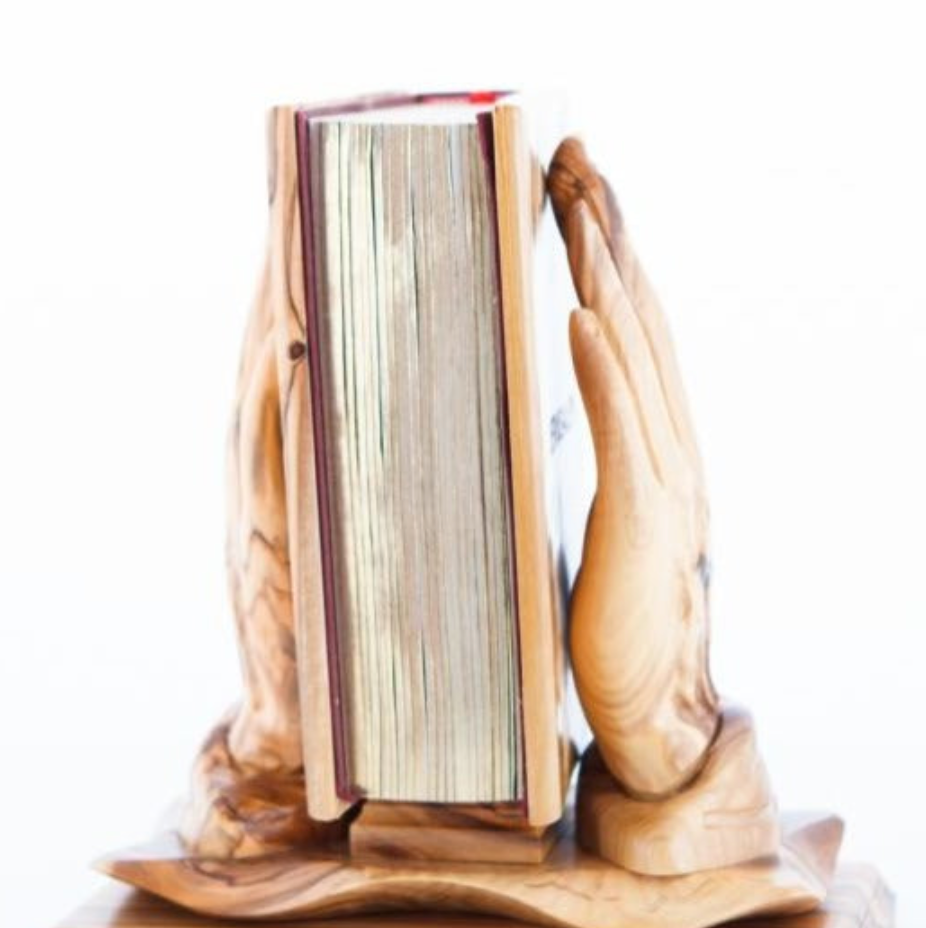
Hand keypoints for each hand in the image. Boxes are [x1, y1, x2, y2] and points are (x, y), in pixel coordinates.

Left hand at [548, 139, 719, 798]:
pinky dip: (605, 374)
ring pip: (635, 362)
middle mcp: (672, 448)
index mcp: (658, 444)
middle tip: (574, 160)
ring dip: (605, 278)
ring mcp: (663, 484)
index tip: (582, 190)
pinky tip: (581, 318)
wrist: (651, 700)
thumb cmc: (613, 609)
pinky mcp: (641, 527)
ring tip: (576, 207)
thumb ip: (598, 451)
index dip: (612, 253)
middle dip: (607, 234)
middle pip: (639, 323)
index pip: (635, 329)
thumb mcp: (604, 512)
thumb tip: (559, 386)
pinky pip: (623, 438)